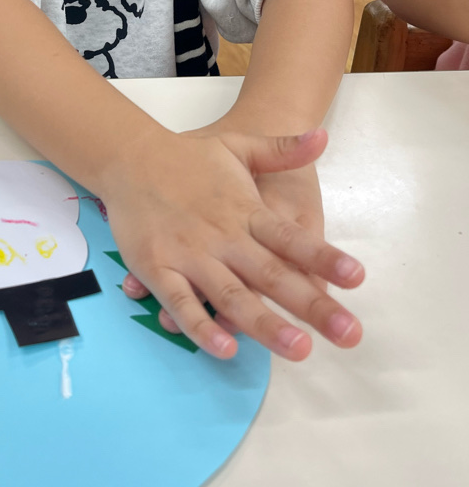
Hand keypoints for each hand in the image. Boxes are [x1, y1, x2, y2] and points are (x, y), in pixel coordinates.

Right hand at [105, 127, 363, 360]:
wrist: (129, 157)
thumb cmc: (188, 157)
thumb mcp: (238, 146)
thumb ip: (281, 148)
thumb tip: (323, 137)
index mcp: (245, 210)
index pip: (291, 238)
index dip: (324, 257)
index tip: (358, 277)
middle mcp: (223, 236)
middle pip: (272, 275)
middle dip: (311, 306)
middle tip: (348, 333)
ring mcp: (190, 254)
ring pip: (232, 296)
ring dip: (265, 324)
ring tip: (299, 349)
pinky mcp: (158, 268)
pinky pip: (182, 302)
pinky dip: (202, 326)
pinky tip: (226, 348)